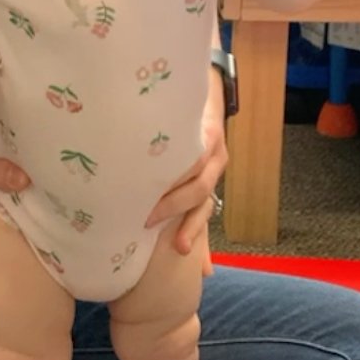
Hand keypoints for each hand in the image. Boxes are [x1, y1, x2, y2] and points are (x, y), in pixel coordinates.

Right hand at [144, 66, 228, 274]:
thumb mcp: (186, 171)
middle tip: (149, 224)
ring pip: (194, 172)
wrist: (198, 86)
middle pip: (201, 196)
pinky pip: (190, 146)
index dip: (194, 235)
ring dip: (170, 187)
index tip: (178, 253)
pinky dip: (172, 157)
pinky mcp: (204, 124)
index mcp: (209, 180)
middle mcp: (214, 164)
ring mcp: (211, 143)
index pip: (204, 214)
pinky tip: (149, 161)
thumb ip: (190, 213)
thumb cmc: (183, 134)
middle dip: (178, 215)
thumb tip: (206, 273)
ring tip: (144, 194)